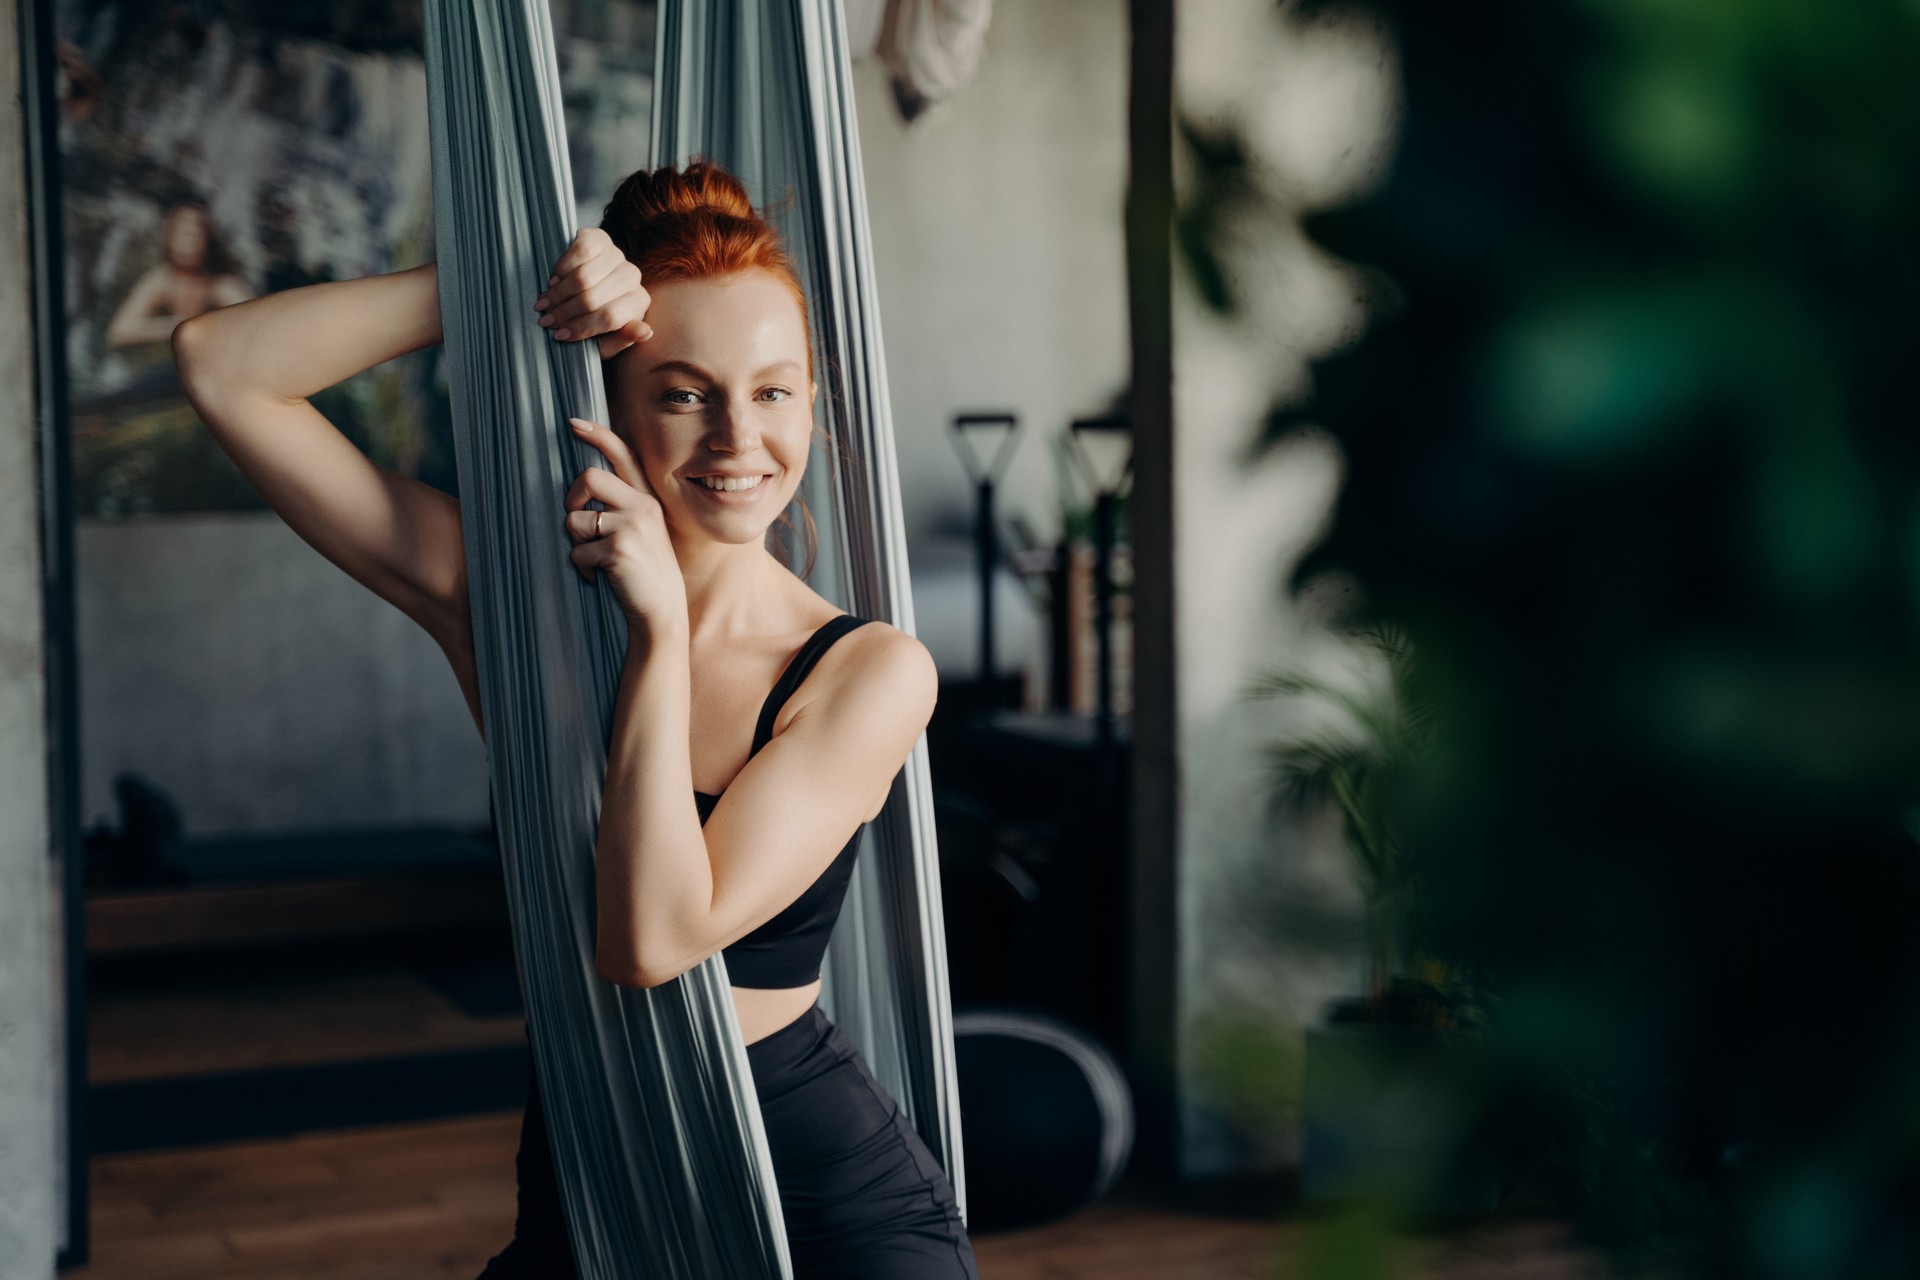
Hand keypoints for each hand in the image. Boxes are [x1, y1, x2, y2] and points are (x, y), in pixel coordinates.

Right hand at [535, 227, 653, 360]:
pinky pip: (579, 252)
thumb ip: (624, 338)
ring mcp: (616, 255)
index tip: (559, 335)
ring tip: (545, 304)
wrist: (581, 292)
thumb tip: (646, 331)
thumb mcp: (607, 340)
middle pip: (592, 299)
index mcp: (638, 302)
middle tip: (546, 320)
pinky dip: (562, 269)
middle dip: (564, 313)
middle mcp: (632, 276)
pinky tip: (553, 282)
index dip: (580, 327)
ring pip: (583, 278)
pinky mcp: (599, 238)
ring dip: (559, 293)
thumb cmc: (594, 320)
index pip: (609, 317)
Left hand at [564, 417, 685, 627]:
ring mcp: (632, 526)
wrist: (663, 612)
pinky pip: (578, 551)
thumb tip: (584, 488)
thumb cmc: (646, 573)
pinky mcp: (618, 548)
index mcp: (648, 499)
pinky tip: (600, 577)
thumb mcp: (645, 532)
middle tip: (576, 522)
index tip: (573, 423)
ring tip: (595, 559)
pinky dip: (582, 567)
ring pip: (576, 519)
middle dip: (572, 499)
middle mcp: (643, 506)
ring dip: (576, 542)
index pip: (623, 455)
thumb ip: (624, 507)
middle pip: (589, 477)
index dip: (597, 435)